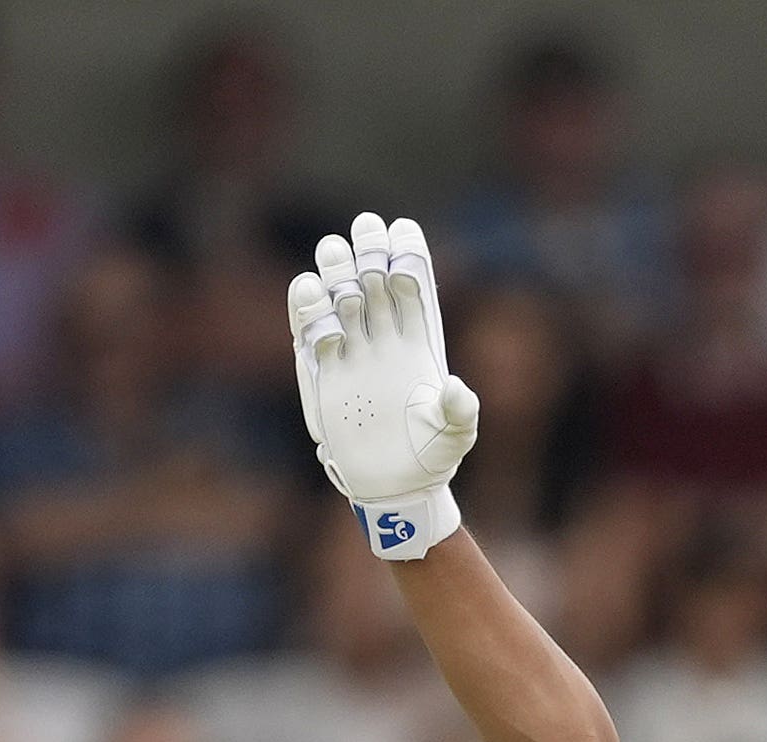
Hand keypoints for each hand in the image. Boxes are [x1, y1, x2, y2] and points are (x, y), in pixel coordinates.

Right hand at [287, 215, 482, 559]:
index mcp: (419, 342)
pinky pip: (309, 329)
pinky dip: (307, 308)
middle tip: (366, 229)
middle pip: (373, 280)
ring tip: (335, 254)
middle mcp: (382, 339)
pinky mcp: (320, 371)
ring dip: (336, 270)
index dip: (406, 254)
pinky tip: (310, 290)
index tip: (401, 229)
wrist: (392, 487)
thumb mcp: (455, 436)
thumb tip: (457, 389)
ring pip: (340, 296)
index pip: (412, 286)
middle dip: (369, 250)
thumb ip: (459, 412)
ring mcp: (350, 351)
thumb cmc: (431, 459)